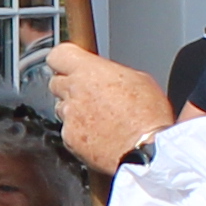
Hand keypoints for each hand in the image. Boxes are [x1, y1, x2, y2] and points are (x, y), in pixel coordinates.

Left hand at [46, 42, 169, 175]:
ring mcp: (69, 117)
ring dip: (75, 111)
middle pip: (56, 83)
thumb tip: (106, 75)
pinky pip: (68, 132)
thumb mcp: (139, 78)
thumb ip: (112, 72)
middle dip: (69, 87)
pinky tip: (99, 136)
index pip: (57, 55)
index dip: (63, 60)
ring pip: (62, 109)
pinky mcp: (70, 139)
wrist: (148, 151)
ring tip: (100, 119)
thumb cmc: (148, 116)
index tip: (69, 64)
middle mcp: (74, 92)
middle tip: (90, 95)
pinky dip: (79, 134)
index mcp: (89, 71)